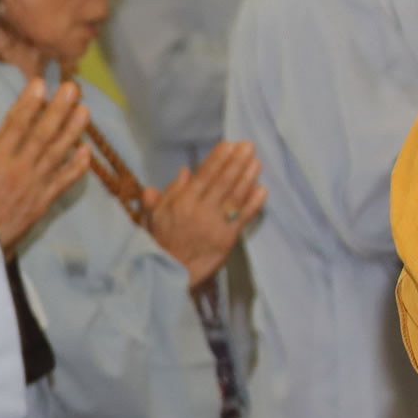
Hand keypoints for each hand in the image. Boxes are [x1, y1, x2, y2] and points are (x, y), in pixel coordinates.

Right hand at [0, 77, 91, 253]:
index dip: (28, 103)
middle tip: (72, 89)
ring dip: (73, 130)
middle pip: (43, 134)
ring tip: (85, 110)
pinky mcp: (44, 201)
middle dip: (59, 109)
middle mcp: (19, 168)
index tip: (40, 84)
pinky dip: (77, 166)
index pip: (15, 125)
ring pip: (58, 152)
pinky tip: (86, 150)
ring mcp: (35, 185)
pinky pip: (65, 181)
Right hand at [143, 140, 264, 288]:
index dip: (217, 159)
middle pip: (222, 182)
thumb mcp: (155, 214)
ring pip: (235, 196)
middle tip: (248, 146)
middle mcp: (200, 210)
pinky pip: (243, 218)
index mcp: (182, 202)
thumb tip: (184, 172)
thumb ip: (169, 193)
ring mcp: (216, 224)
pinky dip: (254, 203)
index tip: (228, 145)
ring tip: (256, 162)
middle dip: (236, 162)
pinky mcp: (227, 239)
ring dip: (247, 177)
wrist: (167, 272)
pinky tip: (262, 189)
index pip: (203, 175)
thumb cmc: (159, 242)